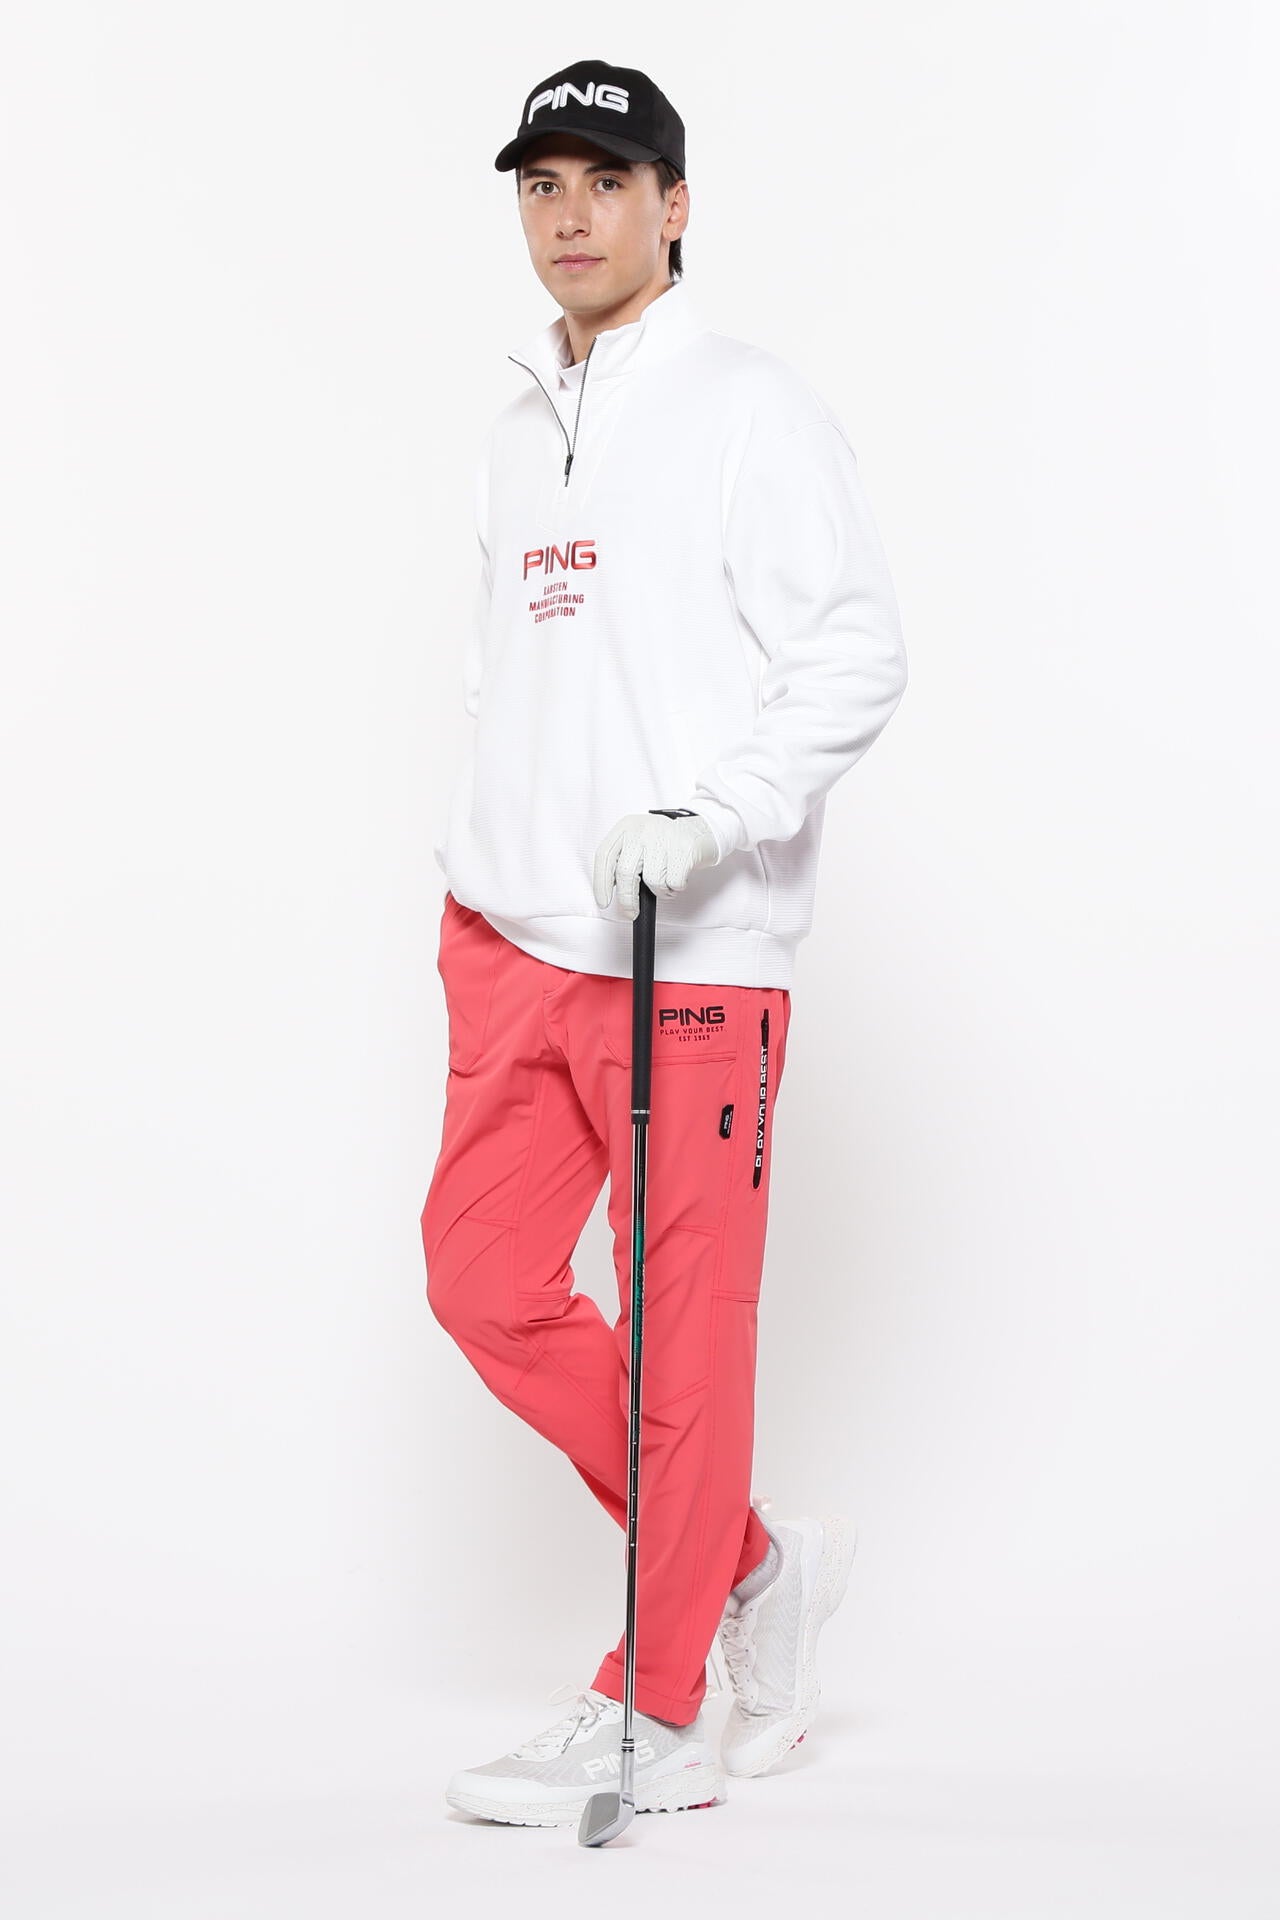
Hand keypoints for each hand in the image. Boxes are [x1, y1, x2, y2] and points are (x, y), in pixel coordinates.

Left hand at [593, 810, 719, 919]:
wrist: (702, 829)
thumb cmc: (666, 841)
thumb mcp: (639, 842)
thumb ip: (624, 859)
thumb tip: (613, 890)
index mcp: (626, 827)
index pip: (605, 856)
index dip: (601, 883)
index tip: (604, 902)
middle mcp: (642, 830)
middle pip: (626, 872)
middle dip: (627, 899)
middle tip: (631, 912)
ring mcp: (664, 838)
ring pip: (652, 880)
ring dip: (660, 891)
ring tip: (666, 883)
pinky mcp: (684, 849)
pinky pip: (673, 882)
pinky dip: (675, 888)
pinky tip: (679, 878)